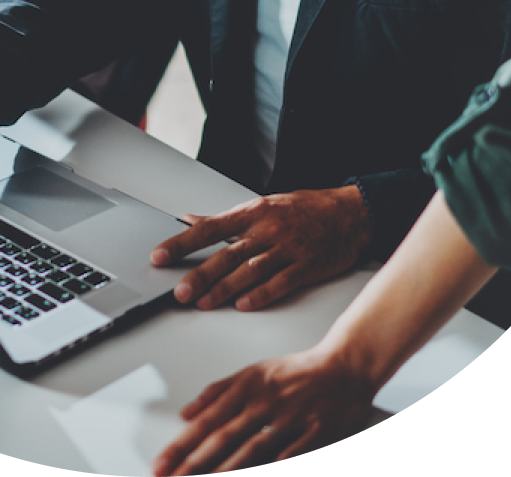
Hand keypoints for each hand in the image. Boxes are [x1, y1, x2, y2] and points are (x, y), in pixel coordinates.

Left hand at [151, 187, 371, 311]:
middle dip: (201, 274)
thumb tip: (189, 220)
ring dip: (225, 289)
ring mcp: (287, 249)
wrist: (350, 214)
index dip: (182, 242)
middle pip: (227, 254)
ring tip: (204, 303)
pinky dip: (261, 295)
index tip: (160, 255)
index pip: (209, 229)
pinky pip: (280, 283)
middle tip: (179, 291)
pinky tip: (244, 305)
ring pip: (250, 271)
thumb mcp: (262, 206)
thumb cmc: (304, 209)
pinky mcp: (306, 267)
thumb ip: (225, 219)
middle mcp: (267, 230)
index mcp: (253, 213)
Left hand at [151, 345, 377, 474]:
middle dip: (193, 461)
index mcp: (246, 386)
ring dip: (225, 470)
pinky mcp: (314, 432)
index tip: (161, 463)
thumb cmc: (296, 372)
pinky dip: (274, 466)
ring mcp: (289, 418)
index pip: (207, 419)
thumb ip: (217, 391)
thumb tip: (185, 412)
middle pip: (223, 436)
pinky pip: (290, 455)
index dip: (182, 443)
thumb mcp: (252, 372)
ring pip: (252, 448)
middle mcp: (263, 401)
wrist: (343, 366)